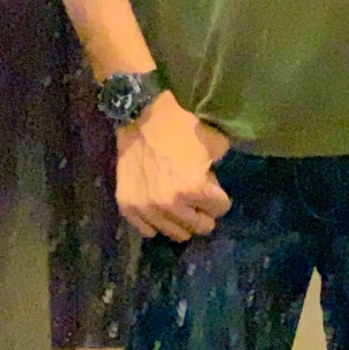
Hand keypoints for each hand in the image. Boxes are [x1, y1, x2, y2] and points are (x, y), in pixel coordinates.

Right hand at [116, 90, 231, 241]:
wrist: (139, 116)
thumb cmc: (178, 126)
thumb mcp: (212, 140)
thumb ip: (219, 167)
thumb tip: (215, 185)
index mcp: (193, 189)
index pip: (220, 209)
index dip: (220, 197)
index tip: (214, 189)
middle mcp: (169, 205)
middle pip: (199, 226)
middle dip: (204, 213)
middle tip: (200, 201)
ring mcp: (146, 208)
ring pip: (175, 233)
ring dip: (183, 222)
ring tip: (182, 207)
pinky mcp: (128, 206)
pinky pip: (148, 230)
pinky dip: (157, 223)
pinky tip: (161, 211)